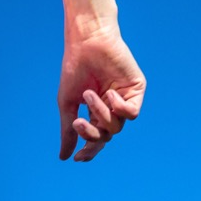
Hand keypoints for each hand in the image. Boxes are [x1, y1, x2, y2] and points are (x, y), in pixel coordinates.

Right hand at [56, 29, 143, 161]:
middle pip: (107, 136)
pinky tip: (109, 95)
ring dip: (101, 115)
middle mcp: (112, 108)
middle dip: (92, 134)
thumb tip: (64, 157)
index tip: (78, 158)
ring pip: (118, 126)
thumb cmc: (75, 69)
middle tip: (78, 123)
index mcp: (96, 112)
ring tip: (90, 95)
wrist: (86, 42)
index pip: (97, 140)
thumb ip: (68, 131)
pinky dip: (119, 109)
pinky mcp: (136, 89)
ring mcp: (125, 99)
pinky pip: (132, 113)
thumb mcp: (68, 104)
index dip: (89, 151)